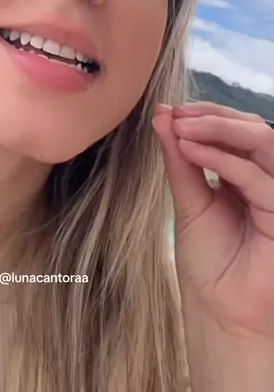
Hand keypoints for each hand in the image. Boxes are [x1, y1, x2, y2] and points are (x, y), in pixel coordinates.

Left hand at [152, 101, 273, 340]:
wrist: (218, 313)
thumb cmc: (207, 264)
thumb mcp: (188, 201)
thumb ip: (179, 159)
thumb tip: (161, 115)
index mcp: (245, 175)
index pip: (237, 130)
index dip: (207, 115)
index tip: (171, 112)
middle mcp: (266, 180)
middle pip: (254, 129)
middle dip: (214, 116)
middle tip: (178, 116)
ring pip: (264, 142)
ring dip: (221, 128)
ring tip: (183, 127)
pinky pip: (257, 178)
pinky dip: (223, 158)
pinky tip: (191, 151)